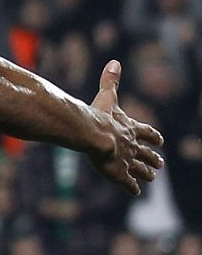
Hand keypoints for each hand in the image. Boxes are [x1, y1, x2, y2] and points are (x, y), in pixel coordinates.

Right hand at [87, 60, 164, 194]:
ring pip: (140, 169)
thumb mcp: (107, 96)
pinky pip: (128, 183)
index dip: (153, 136)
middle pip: (146, 153)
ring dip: (146, 173)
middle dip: (153, 158)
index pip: (146, 132)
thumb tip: (114, 62)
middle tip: (160, 163)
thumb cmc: (98, 115)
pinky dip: (133, 188)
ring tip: (151, 178)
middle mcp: (132, 145)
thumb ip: (110, 81)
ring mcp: (126, 161)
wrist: (93, 134)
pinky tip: (136, 192)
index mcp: (130, 128)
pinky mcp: (119, 174)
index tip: (160, 140)